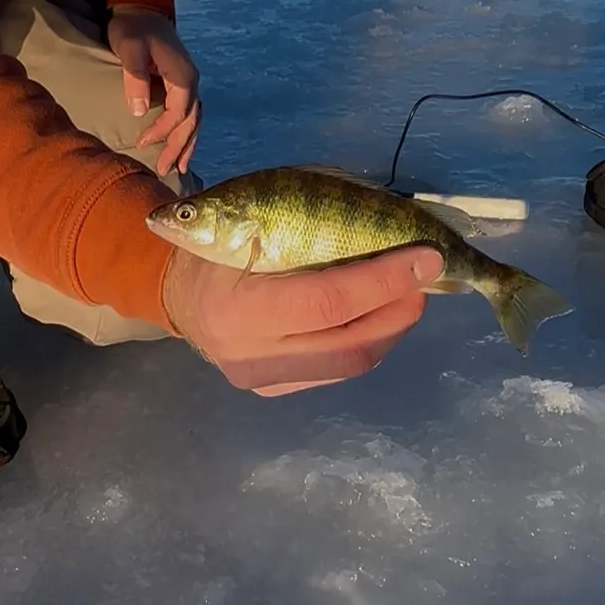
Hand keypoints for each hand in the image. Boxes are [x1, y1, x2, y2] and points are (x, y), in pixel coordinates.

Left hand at [107, 4, 200, 176]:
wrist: (141, 8)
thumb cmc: (133, 27)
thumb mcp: (130, 48)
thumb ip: (135, 76)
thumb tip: (140, 110)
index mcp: (183, 75)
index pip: (178, 112)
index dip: (162, 131)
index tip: (141, 143)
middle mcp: (191, 80)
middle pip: (191, 121)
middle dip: (178, 147)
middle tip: (164, 171)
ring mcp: (187, 82)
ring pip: (193, 120)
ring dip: (186, 144)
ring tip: (177, 168)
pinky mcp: (179, 83)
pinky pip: (188, 114)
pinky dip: (185, 133)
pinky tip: (179, 147)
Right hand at [161, 244, 444, 395]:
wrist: (176, 290)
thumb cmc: (216, 237)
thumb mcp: (245, 216)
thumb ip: (304, 219)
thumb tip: (383, 214)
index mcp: (237, 305)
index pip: (327, 301)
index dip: (383, 280)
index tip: (425, 255)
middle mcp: (249, 355)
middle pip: (349, 343)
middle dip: (399, 308)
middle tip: (428, 274)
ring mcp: (263, 380)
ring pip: (350, 362)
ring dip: (392, 326)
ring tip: (412, 293)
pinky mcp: (275, 389)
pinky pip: (336, 369)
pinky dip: (369, 339)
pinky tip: (382, 314)